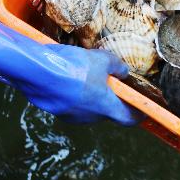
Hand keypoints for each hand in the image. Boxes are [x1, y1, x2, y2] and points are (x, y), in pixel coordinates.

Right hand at [0, 16, 139, 125]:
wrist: (36, 72)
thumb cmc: (73, 66)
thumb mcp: (101, 59)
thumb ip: (115, 67)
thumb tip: (123, 73)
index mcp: (105, 107)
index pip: (128, 119)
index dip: (138, 115)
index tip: (143, 110)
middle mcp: (89, 117)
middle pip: (106, 111)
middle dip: (109, 98)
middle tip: (110, 80)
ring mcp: (71, 116)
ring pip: (87, 107)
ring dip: (89, 94)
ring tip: (85, 72)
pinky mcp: (55, 110)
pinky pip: (70, 103)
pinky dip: (73, 92)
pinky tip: (67, 74)